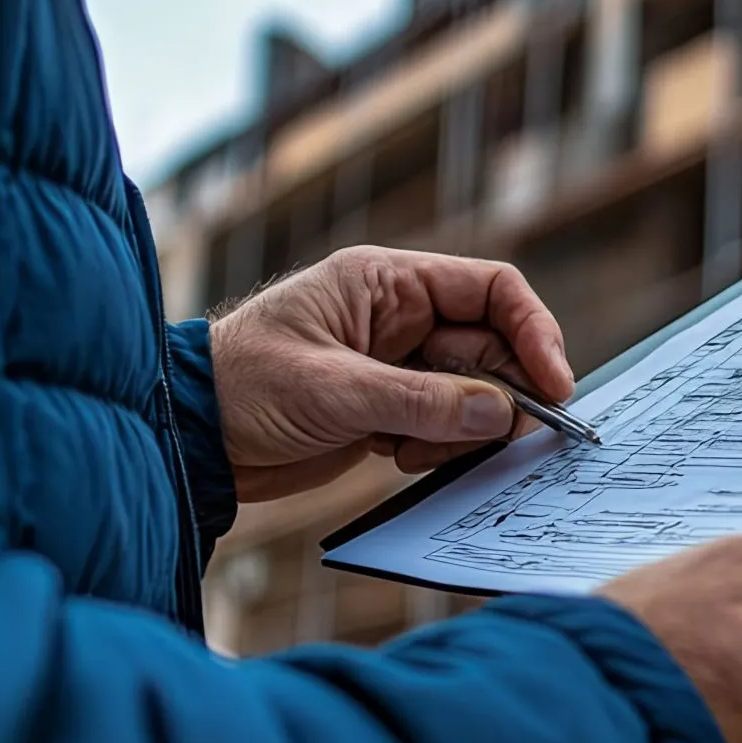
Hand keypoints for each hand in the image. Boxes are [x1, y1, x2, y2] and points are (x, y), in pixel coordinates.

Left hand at [207, 246, 574, 503]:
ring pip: (473, 393)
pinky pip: (445, 425)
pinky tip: (393, 458)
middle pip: (491, 347)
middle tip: (505, 439)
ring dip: (465, 429)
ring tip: (416, 451)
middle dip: (502, 394)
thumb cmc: (243, 388)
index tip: (554, 385)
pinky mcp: (386, 410)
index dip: (533, 332)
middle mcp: (399, 317)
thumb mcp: (335, 392)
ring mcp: (395, 365)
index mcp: (387, 283)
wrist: (187, 437)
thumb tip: (502, 414)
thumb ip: (423, 403)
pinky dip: (439, 448)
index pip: (490, 289)